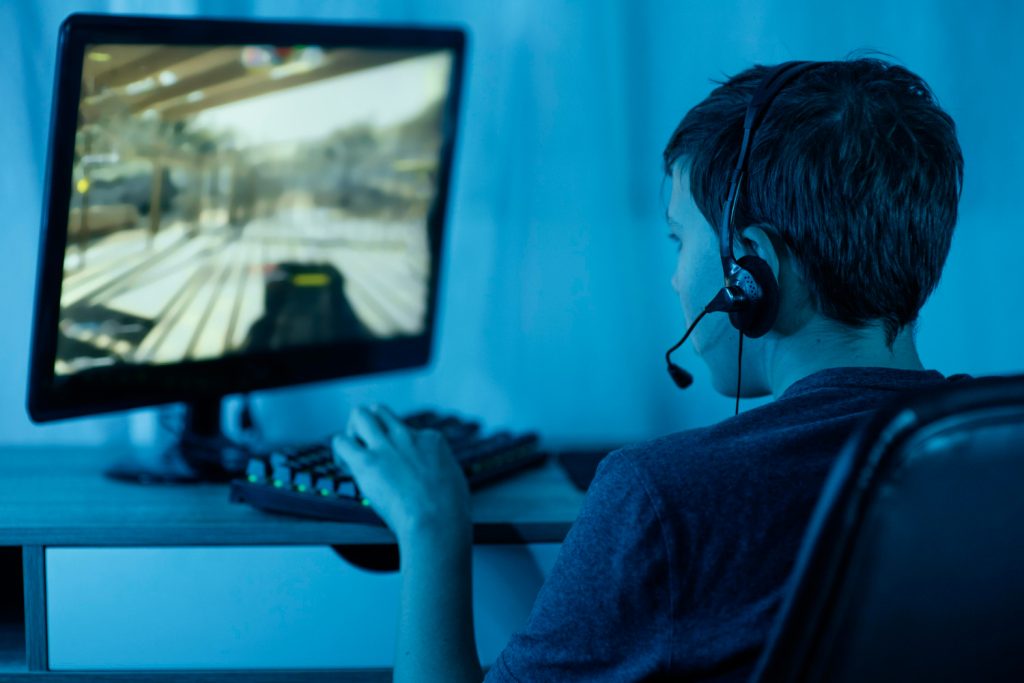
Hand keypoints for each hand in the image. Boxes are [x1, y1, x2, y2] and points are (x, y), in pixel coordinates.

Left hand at [332, 405, 471, 546]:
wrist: (437, 522)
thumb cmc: (449, 511)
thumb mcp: (454, 478)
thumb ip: (440, 469)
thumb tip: (436, 475)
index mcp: (430, 439)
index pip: (404, 429)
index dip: (395, 446)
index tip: (395, 465)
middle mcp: (406, 436)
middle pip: (379, 411)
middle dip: (369, 425)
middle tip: (365, 447)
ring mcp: (385, 446)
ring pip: (359, 415)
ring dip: (352, 432)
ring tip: (353, 454)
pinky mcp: (367, 462)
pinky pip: (341, 441)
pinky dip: (340, 452)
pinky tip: (345, 467)